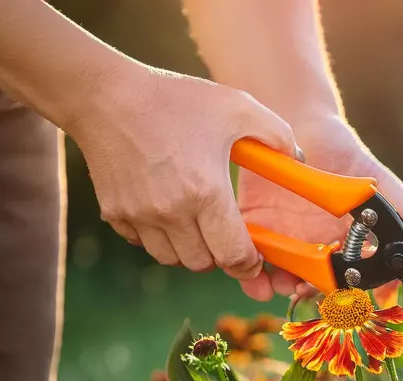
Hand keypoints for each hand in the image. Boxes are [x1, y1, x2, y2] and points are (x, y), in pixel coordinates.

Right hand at [74, 68, 301, 279]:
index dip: (249, 264)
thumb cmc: (175, 99)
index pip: (234, 257)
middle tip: (226, 234)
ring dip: (190, 249)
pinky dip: (159, 237)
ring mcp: (139, 216)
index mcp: (206, 193)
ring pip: (173, 259)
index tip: (255, 257)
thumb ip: (277, 135)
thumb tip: (298, 160)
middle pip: (204, 264)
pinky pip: (145, 244)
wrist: (104, 94)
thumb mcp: (237, 107)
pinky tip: (166, 211)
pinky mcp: (115, 214)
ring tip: (197, 221)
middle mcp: (171, 212)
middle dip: (220, 255)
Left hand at [236, 115, 402, 300]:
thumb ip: (402, 203)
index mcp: (346, 241)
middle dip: (308, 292)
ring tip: (278, 284)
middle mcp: (317, 247)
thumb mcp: (373, 176)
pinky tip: (254, 275)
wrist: (296, 120)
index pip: (349, 275)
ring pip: (281, 278)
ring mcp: (285, 240)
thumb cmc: (340, 149)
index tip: (341, 286)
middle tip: (304, 287)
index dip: (346, 287)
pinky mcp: (254, 228)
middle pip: (313, 284)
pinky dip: (249, 274)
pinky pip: (249, 258)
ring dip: (279, 288)